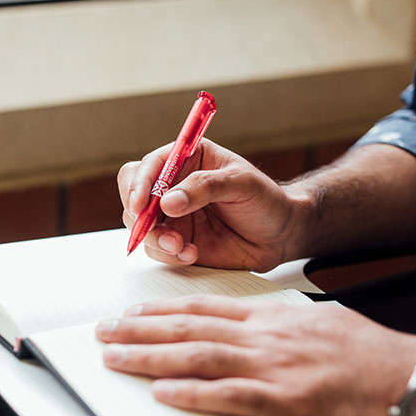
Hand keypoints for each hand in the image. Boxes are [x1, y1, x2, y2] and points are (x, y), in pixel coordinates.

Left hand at [95, 295, 415, 415]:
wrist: (411, 376)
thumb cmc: (368, 353)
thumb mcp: (315, 322)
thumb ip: (274, 325)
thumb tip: (246, 331)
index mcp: (270, 315)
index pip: (203, 307)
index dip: (162, 309)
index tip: (133, 310)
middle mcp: (264, 335)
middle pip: (189, 328)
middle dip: (140, 328)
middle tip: (104, 330)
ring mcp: (272, 365)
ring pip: (198, 356)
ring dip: (150, 356)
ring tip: (115, 357)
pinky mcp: (285, 400)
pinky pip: (229, 395)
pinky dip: (192, 394)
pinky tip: (162, 393)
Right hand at [118, 139, 307, 270]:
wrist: (282, 236)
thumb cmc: (267, 200)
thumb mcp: (241, 183)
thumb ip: (204, 187)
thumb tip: (168, 202)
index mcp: (186, 160)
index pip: (148, 166)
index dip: (139, 183)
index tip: (141, 204)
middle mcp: (173, 186)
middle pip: (133, 195)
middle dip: (139, 215)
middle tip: (153, 229)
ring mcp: (172, 216)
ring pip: (140, 226)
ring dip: (155, 239)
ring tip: (181, 246)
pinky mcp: (176, 241)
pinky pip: (156, 250)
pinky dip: (168, 255)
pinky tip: (191, 254)